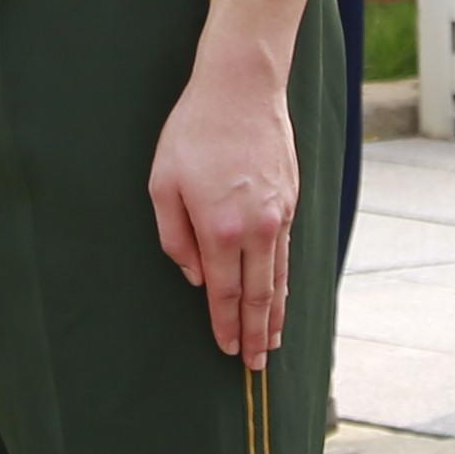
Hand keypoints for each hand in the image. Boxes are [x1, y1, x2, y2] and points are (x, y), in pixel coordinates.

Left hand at [148, 46, 305, 360]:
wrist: (242, 87)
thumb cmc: (193, 132)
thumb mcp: (163, 183)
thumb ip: (175, 238)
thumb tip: (195, 277)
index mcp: (220, 229)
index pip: (224, 293)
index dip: (225, 326)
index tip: (228, 351)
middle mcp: (256, 229)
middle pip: (258, 296)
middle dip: (256, 334)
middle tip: (256, 366)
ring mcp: (279, 216)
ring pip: (279, 278)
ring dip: (275, 314)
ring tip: (272, 342)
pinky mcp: (291, 201)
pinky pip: (287, 253)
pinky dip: (285, 281)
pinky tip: (281, 293)